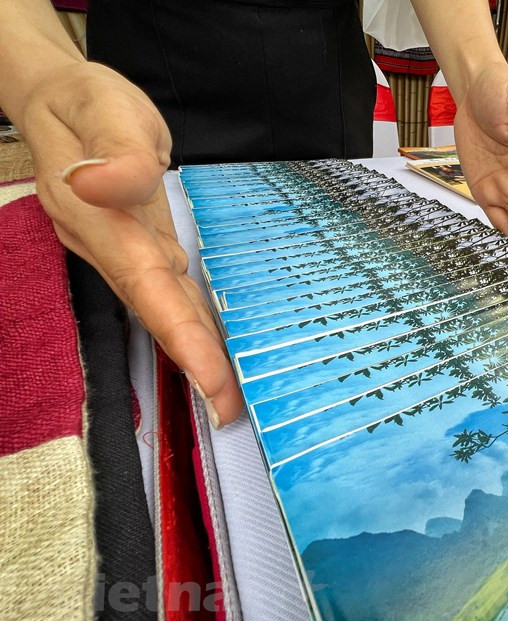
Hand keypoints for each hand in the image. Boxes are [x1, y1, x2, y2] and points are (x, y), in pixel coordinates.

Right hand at [19, 61, 242, 427]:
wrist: (60, 102)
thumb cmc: (87, 103)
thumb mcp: (104, 110)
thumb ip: (114, 150)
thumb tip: (102, 184)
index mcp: (102, 222)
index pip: (147, 288)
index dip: (179, 337)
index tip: (211, 381)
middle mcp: (113, 248)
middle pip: (156, 313)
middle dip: (193, 364)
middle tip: (229, 412)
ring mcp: (126, 250)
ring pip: (164, 309)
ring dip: (195, 352)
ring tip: (228, 397)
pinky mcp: (143, 244)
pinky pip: (169, 292)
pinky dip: (192, 323)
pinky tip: (216, 345)